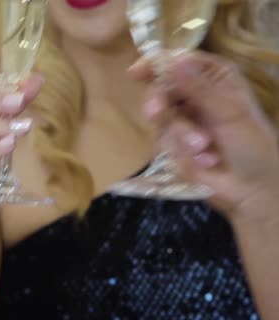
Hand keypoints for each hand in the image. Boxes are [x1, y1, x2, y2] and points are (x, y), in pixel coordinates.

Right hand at [131, 52, 278, 220]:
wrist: (252, 189)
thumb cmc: (252, 145)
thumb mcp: (230, 112)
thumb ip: (199, 88)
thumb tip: (174, 61)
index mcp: (213, 77)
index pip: (177, 61)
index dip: (154, 64)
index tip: (135, 72)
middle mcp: (193, 95)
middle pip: (159, 89)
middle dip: (159, 104)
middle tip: (156, 113)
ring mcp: (181, 121)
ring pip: (160, 119)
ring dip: (182, 135)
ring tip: (204, 148)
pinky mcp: (172, 146)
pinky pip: (163, 143)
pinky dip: (182, 153)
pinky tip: (205, 161)